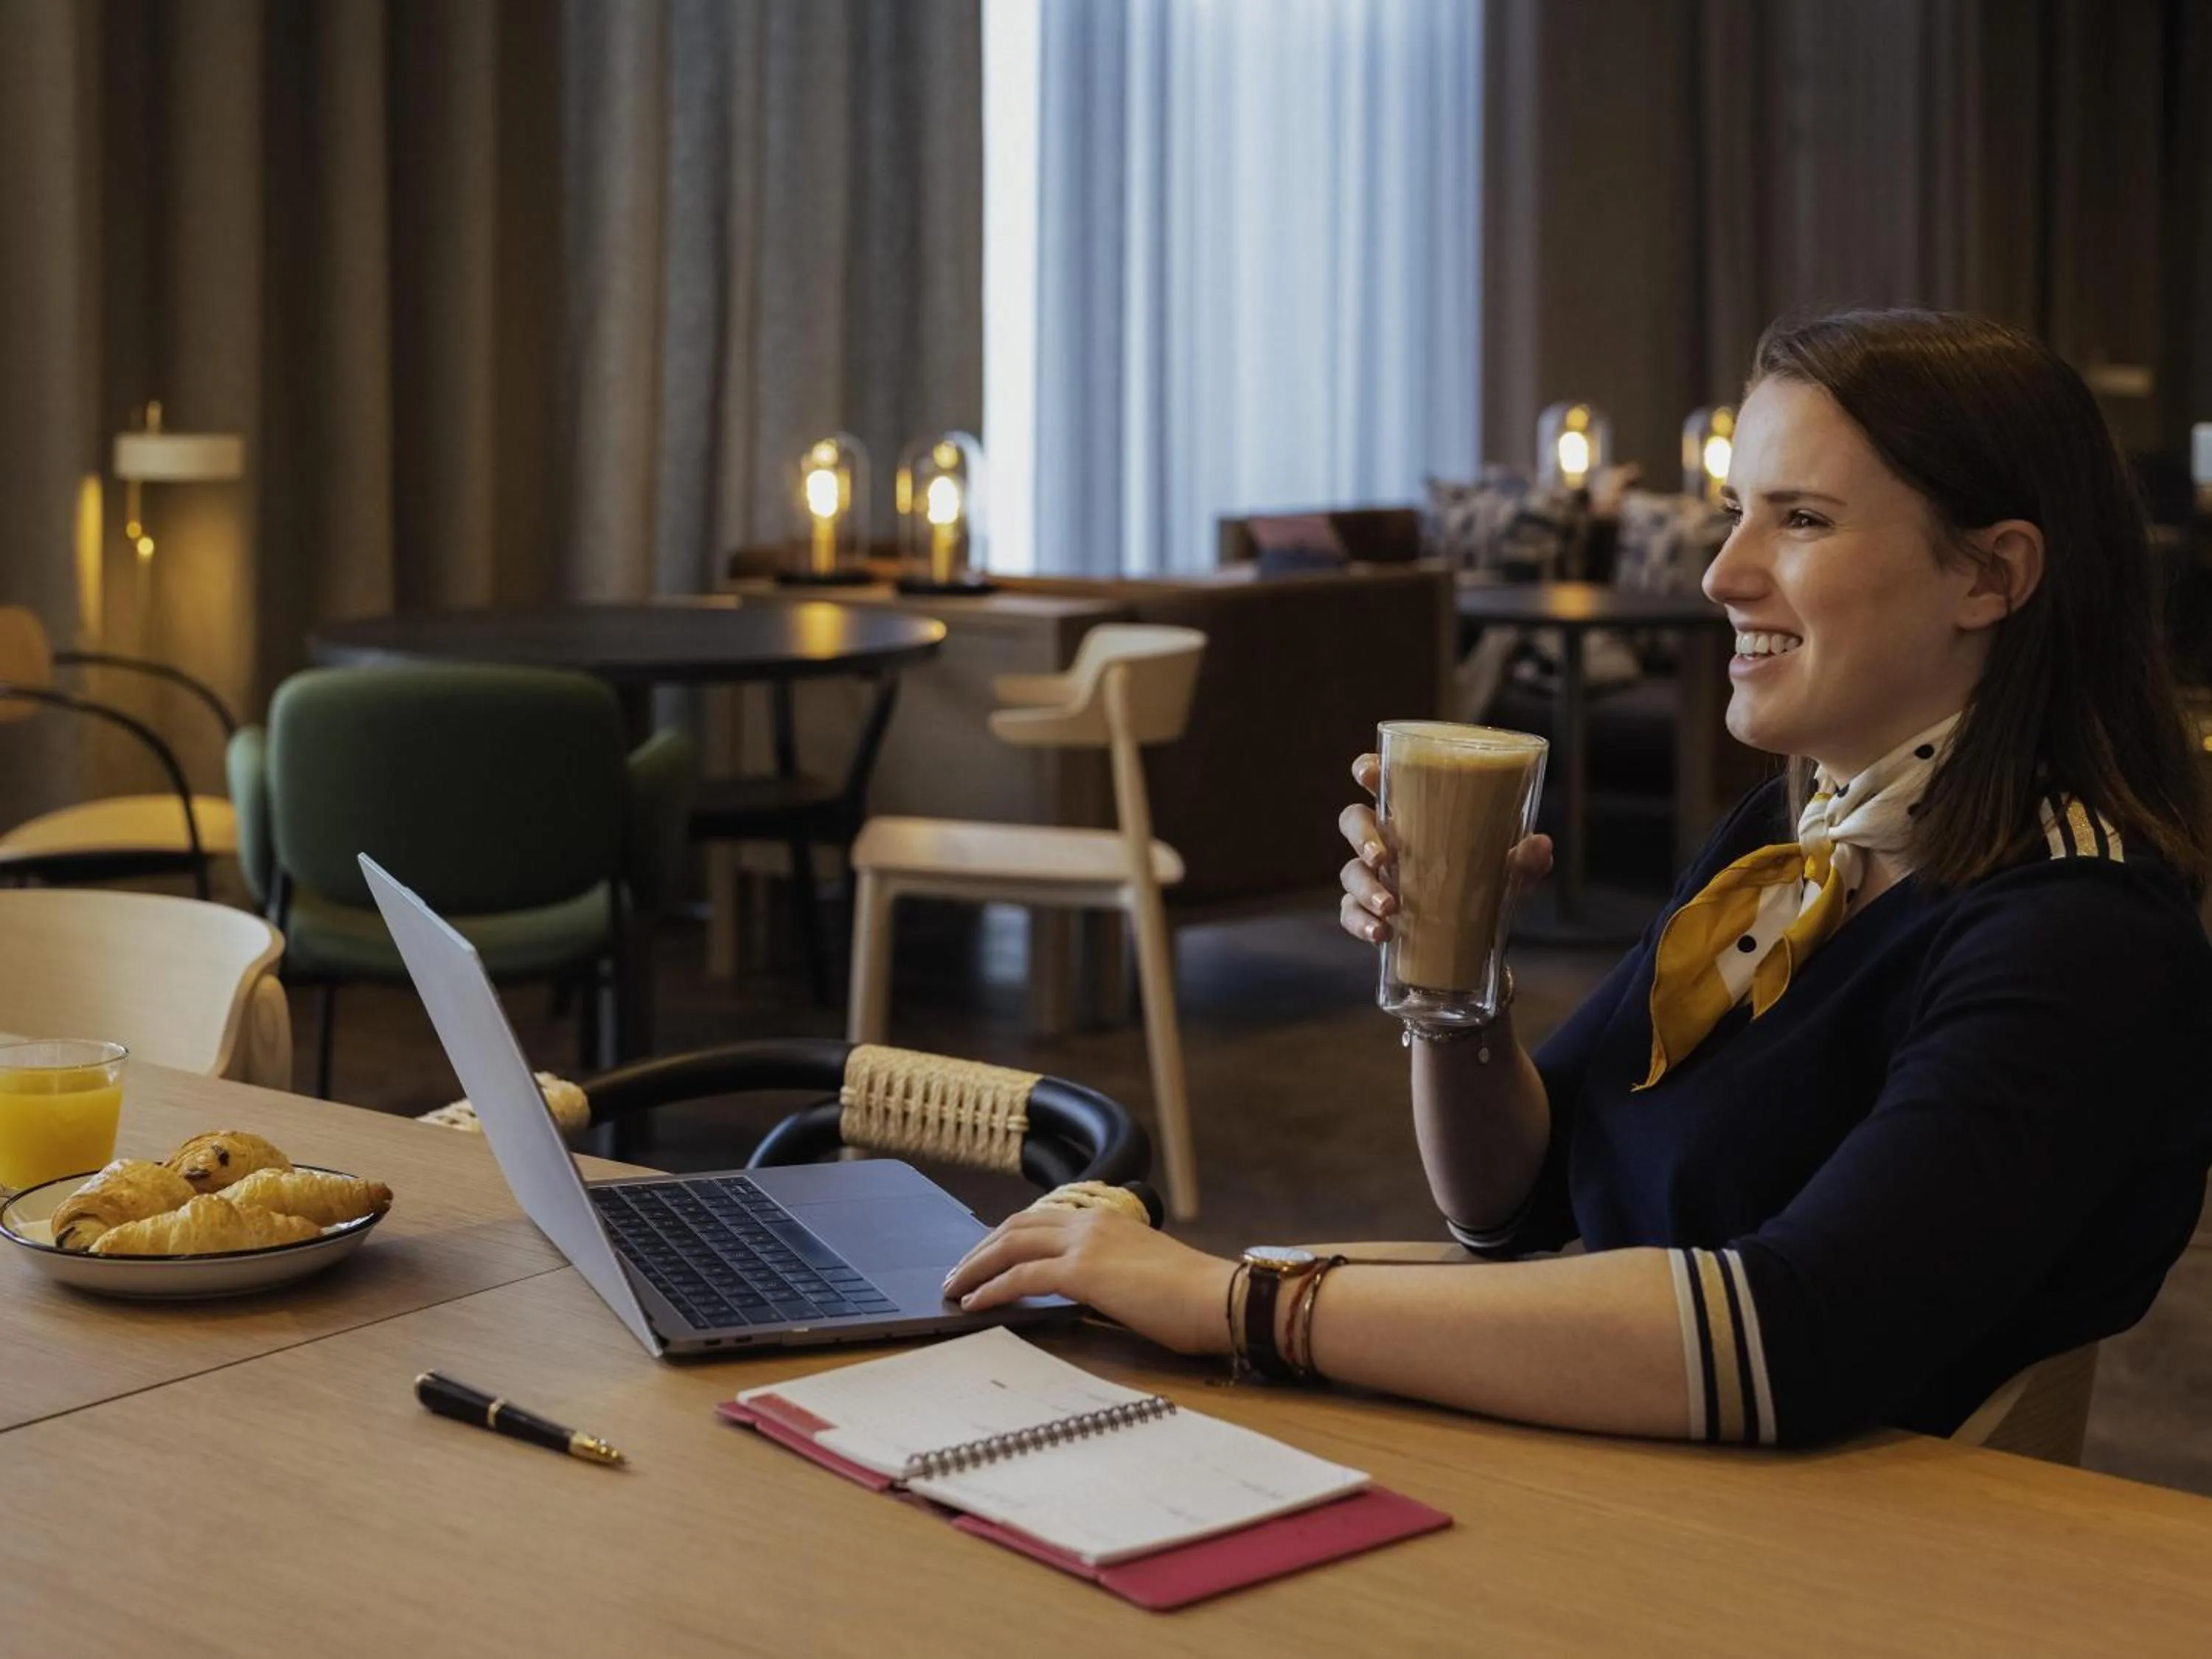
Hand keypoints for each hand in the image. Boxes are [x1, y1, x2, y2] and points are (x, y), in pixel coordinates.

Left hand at [943, 1208, 1237, 1356]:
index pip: (1041, 1219)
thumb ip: (1109, 1274)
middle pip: (1016, 1225)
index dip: (1006, 1236)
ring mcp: (1086, 1242)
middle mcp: (1091, 1221)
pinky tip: (975, 1303)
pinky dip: (993, 1288)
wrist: (1221, 1298)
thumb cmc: (1194, 1298)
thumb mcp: (1143, 1274)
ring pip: (1011, 1244)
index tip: (984, 1256)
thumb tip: (1083, 1293)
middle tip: (957, 1272)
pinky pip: (1023, 1276)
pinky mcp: (1083, 1271)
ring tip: (955, 1287)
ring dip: (976, 1265)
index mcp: (1107, 1219)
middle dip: (980, 1248)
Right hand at [1338, 752, 1552, 944]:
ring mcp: (1374, 876)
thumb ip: (1526, 860)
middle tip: (1382, 856)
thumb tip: (1541, 844)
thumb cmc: (1486, 884)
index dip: (1367, 770)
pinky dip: (1359, 922)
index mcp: (1414, 814)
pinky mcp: (1369, 911)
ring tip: (1391, 907)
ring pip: (1349, 872)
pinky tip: (1380, 933)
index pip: (1381, 780)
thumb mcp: (1511, 872)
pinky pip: (1348, 912)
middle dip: (1361, 835)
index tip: (1367, 773)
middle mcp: (1388, 840)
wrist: (1478, 939)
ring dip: (1365, 888)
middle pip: (1353, 820)